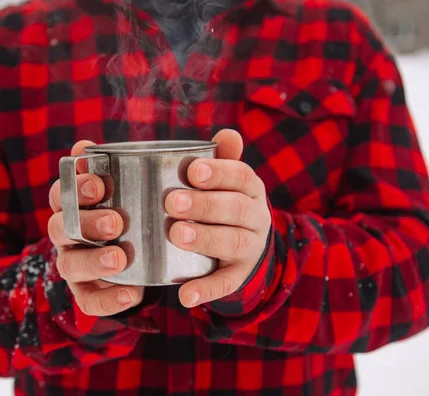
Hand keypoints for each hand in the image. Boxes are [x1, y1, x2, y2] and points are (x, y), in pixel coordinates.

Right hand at [48, 141, 143, 316]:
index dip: (75, 188)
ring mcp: (73, 264)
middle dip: (87, 224)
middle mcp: (66, 235)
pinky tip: (132, 294)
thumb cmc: (124, 210)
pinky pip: (88, 301)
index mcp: (71, 206)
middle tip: (116, 223)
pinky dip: (109, 300)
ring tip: (120, 259)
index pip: (61, 194)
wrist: (135, 254)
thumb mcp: (118, 189)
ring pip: (70, 265)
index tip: (100, 185)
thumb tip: (84, 146)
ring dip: (94, 262)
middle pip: (61, 229)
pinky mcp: (86, 292)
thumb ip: (105, 168)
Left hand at [165, 129, 271, 307]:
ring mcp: (250, 248)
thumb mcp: (229, 180)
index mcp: (251, 188)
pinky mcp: (240, 275)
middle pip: (235, 209)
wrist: (249, 243)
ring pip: (233, 242)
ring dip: (205, 239)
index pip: (241, 176)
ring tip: (177, 235)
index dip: (219, 172)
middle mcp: (256, 216)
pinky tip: (185, 295)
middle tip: (172, 203)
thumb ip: (224, 158)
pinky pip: (226, 283)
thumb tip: (227, 133)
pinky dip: (206, 290)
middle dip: (205, 205)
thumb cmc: (226, 201)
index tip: (193, 171)